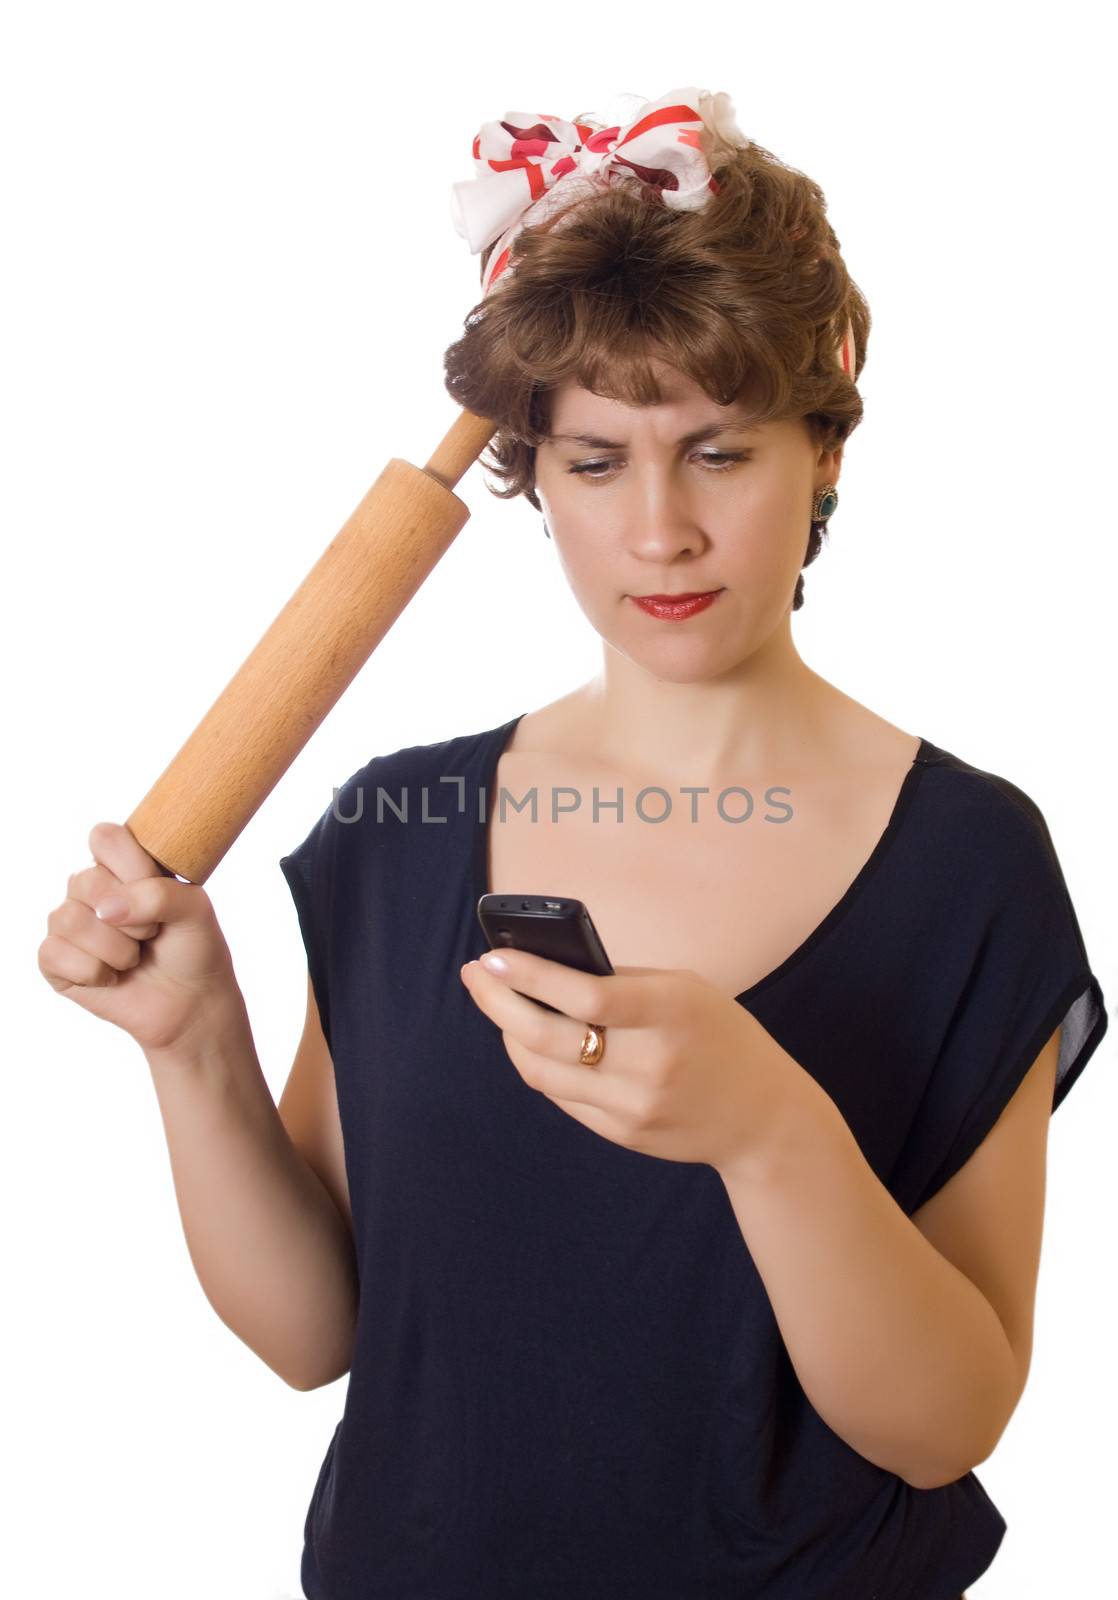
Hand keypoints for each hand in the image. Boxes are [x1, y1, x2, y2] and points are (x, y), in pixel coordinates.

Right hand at [38, 821, 243, 1056]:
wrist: (191, 1002)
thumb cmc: (193, 948)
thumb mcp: (195, 909)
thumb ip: (158, 894)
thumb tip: (105, 910)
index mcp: (122, 864)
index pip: (104, 837)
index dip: (132, 866)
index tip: (157, 889)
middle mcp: (90, 888)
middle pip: (86, 881)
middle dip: (133, 918)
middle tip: (152, 934)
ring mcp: (69, 922)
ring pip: (69, 920)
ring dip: (116, 949)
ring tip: (134, 957)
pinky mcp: (55, 960)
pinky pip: (54, 954)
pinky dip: (93, 972)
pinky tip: (112, 978)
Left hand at [459, 949, 797, 1174]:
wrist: (763, 1118)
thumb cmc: (720, 1035)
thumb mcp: (686, 990)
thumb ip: (622, 980)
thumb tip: (546, 966)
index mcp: (672, 1012)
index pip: (588, 996)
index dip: (532, 976)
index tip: (493, 956)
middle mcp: (650, 1064)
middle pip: (548, 1037)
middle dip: (498, 1002)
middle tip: (475, 974)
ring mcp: (633, 1106)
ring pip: (542, 1071)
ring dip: (508, 1034)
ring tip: (496, 1002)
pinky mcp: (622, 1133)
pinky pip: (561, 1095)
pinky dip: (537, 1062)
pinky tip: (526, 1038)